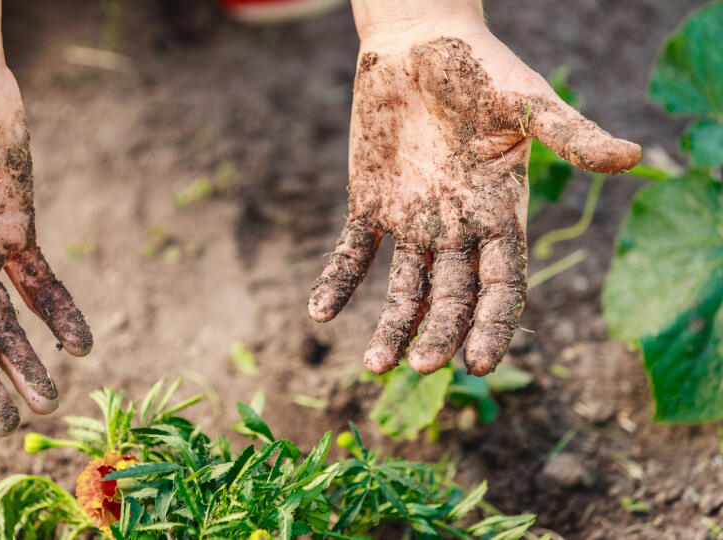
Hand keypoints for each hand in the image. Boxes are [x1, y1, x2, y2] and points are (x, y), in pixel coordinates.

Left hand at [308, 10, 640, 375]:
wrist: (415, 40)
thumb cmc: (477, 66)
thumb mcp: (524, 100)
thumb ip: (569, 133)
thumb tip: (634, 156)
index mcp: (499, 213)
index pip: (501, 285)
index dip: (492, 324)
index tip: (477, 362)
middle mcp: (457, 228)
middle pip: (452, 297)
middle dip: (438, 333)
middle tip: (421, 367)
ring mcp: (412, 222)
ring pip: (404, 288)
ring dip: (391, 326)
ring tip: (373, 365)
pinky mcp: (370, 205)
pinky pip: (353, 252)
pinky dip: (337, 281)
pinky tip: (319, 312)